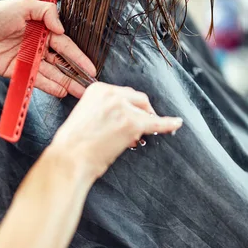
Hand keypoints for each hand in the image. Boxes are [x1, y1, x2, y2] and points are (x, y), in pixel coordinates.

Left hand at [0, 0, 95, 97]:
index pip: (65, 46)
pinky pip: (34, 80)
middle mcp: (37, 46)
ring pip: (51, 74)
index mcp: (42, 30)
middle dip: (75, 74)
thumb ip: (46, 13)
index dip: (78, 57)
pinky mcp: (16, 72)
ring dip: (65, 83)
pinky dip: (47, 86)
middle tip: (88, 85)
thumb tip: (61, 29)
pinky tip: (59, 91)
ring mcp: (28, 60)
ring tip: (78, 92)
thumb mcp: (23, 5)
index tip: (90, 68)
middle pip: (61, 63)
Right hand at [51, 82, 182, 182]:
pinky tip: (177, 123)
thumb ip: (102, 110)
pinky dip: (169, 123)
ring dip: (147, 122)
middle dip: (142, 110)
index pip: (123, 93)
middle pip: (137, 98)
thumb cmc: (73, 144)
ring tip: (144, 135)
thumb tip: (121, 118)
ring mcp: (123, 108)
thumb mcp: (84, 116)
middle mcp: (111, 94)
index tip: (132, 113)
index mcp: (97, 89)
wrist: (70, 158)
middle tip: (144, 123)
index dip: (129, 106)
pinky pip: (157, 123)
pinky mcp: (133, 124)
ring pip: (145, 111)